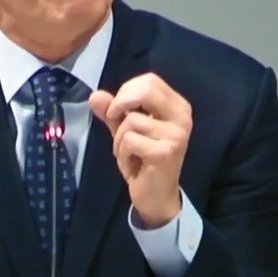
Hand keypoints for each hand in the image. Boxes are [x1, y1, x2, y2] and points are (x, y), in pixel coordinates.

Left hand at [89, 73, 191, 227]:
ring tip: (130, 153)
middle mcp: (182, 117)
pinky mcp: (165, 152)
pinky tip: (133, 164)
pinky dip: (122, 153)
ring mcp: (176, 135)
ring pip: (131, 120)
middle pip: (145, 90)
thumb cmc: (143, 159)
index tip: (117, 109)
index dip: (127, 90)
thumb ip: (112, 111)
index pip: (149, 80)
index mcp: (177, 106)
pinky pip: (129, 140)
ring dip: (119, 139)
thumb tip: (95, 95)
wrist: (156, 196)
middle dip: (120, 104)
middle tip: (114, 120)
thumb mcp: (125, 130)